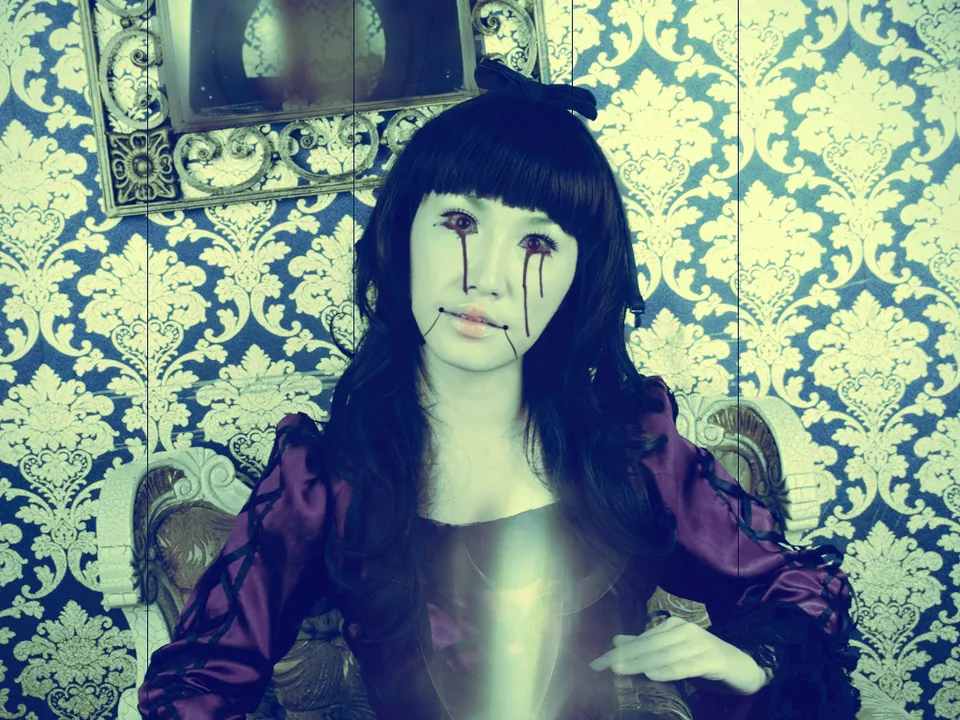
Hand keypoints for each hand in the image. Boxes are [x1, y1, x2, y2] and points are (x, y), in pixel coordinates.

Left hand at [588, 616, 767, 695]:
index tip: (596, 663)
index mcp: (673, 627)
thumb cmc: (704, 659)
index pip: (640, 640)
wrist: (743, 667)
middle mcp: (684, 631)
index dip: (617, 651)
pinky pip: (687, 665)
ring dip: (641, 663)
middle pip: (649, 646)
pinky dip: (669, 670)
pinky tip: (653, 675)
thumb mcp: (673, 651)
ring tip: (621, 670)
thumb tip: (616, 641)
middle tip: (602, 666)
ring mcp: (700, 643)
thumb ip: (646, 646)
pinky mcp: (712, 659)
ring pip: (664, 655)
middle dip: (624, 657)